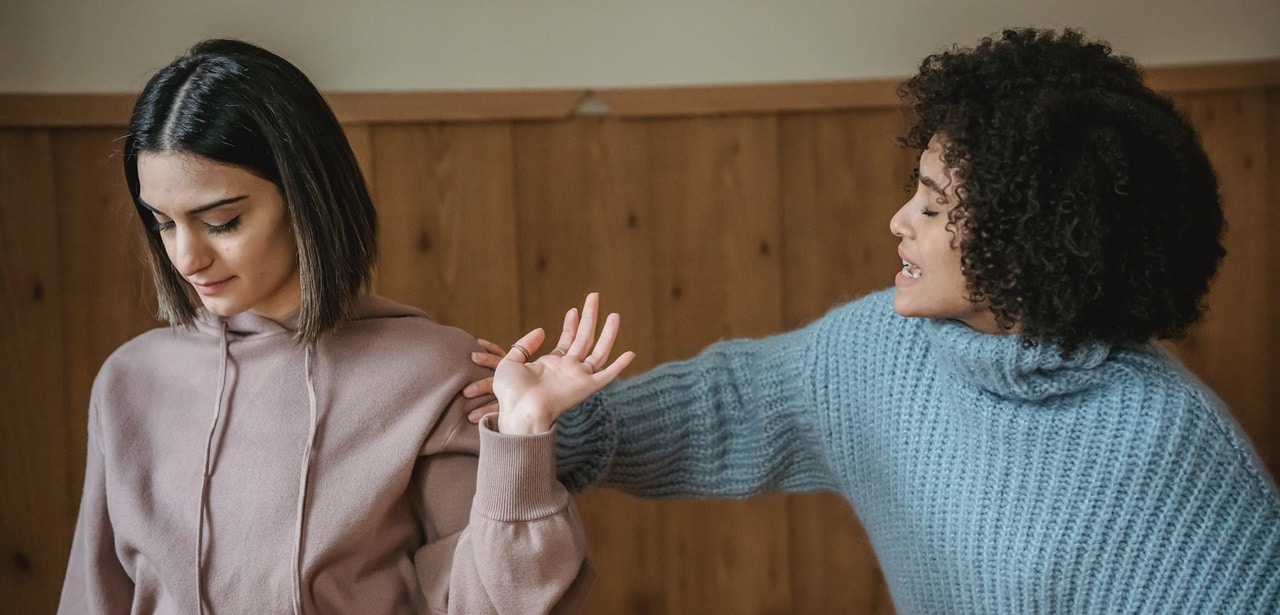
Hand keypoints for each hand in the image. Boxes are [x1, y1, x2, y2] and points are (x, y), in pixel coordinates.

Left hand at [488, 293, 634, 434]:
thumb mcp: (510, 362)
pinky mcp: (586, 386)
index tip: (573, 310)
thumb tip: (542, 331)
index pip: (567, 341)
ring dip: (608, 334)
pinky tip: (631, 353)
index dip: (571, 325)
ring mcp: (578, 377)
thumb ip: (524, 345)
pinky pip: (607, 375)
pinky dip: (619, 365)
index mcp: (551, 365)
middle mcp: (568, 369)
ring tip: (614, 315)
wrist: (519, 411)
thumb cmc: (511, 394)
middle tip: (594, 297)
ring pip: (599, 351)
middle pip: (584, 339)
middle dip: (590, 317)